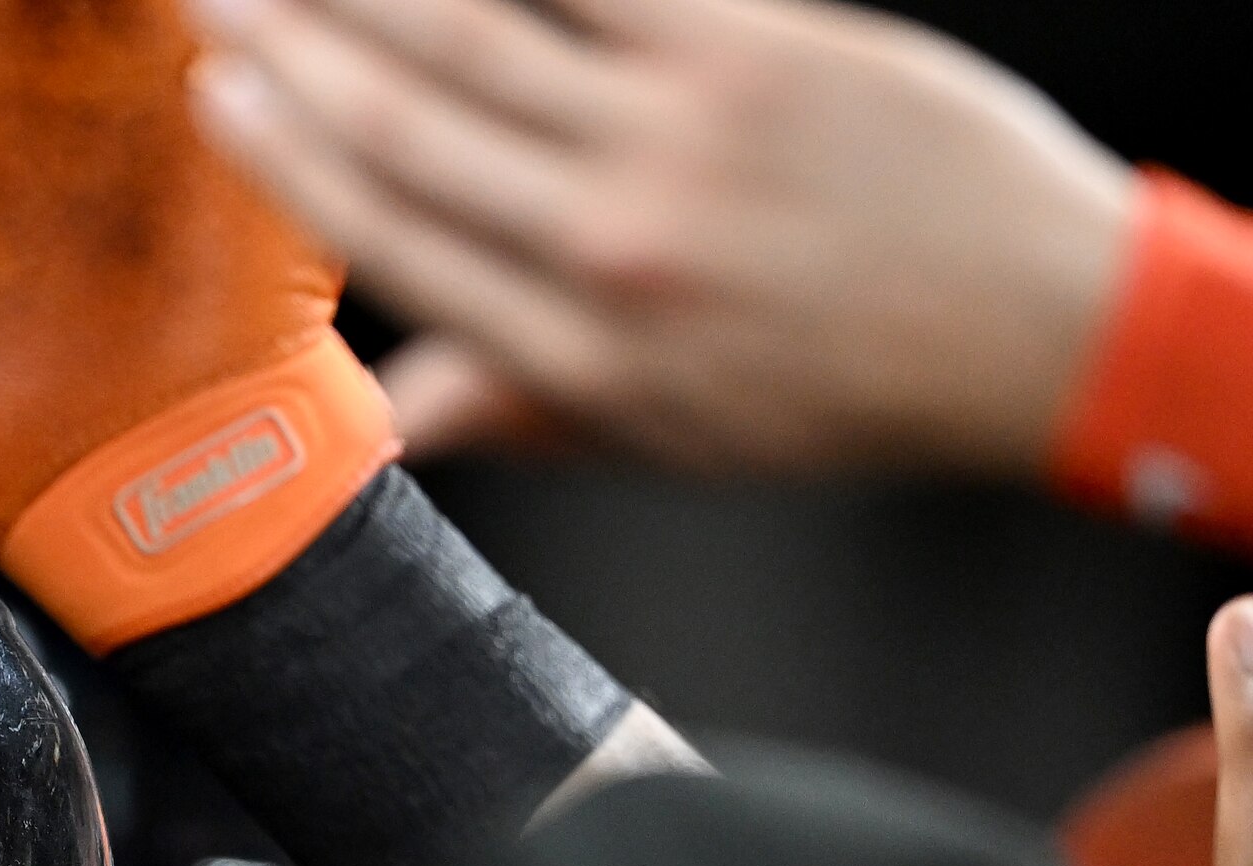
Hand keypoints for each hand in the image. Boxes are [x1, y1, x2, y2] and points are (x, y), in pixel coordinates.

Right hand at [184, 0, 1134, 478]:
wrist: (1035, 329)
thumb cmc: (848, 388)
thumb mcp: (670, 438)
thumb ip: (522, 408)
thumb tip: (392, 416)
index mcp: (579, 356)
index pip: (394, 237)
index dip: (289, 156)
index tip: (217, 93)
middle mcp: (613, 252)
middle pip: (409, 125)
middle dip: (292, 44)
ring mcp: (683, 143)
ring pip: (478, 39)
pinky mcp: (756, 51)